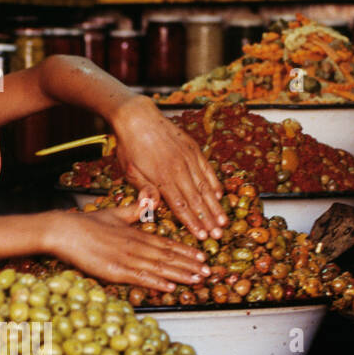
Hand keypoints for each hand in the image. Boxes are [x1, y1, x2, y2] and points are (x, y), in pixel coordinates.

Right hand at [46, 204, 208, 294]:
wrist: (64, 231)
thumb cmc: (86, 224)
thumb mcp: (114, 214)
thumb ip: (134, 211)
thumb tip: (150, 200)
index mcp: (136, 234)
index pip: (166, 243)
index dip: (185, 251)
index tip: (201, 256)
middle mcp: (135, 246)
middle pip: (168, 257)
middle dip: (190, 265)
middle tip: (208, 272)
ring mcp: (125, 259)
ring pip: (159, 268)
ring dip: (180, 275)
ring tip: (197, 280)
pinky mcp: (114, 271)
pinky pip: (140, 278)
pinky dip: (156, 282)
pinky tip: (170, 287)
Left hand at [111, 96, 225, 240]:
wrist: (138, 117)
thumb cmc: (130, 147)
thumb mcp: (130, 171)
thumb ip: (144, 190)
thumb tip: (153, 208)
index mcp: (162, 178)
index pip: (181, 206)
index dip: (193, 223)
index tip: (202, 237)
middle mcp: (179, 169)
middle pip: (197, 200)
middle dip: (209, 220)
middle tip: (219, 235)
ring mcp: (188, 158)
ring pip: (205, 186)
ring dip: (215, 206)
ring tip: (223, 221)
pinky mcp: (193, 149)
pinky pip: (207, 169)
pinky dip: (215, 183)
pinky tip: (220, 195)